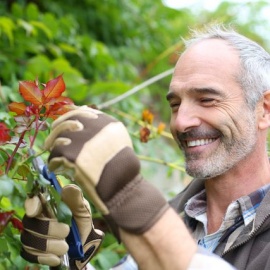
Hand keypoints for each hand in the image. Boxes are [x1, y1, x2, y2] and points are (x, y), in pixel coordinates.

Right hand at [21, 184, 103, 268]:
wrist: (83, 245)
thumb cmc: (81, 222)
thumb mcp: (82, 210)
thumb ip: (76, 200)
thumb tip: (70, 188)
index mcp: (47, 204)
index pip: (32, 201)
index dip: (31, 205)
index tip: (35, 210)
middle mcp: (36, 218)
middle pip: (31, 223)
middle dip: (49, 229)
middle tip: (66, 231)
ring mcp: (32, 235)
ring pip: (30, 240)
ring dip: (50, 245)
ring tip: (66, 246)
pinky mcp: (32, 251)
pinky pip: (31, 255)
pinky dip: (46, 257)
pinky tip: (57, 257)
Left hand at [44, 107, 167, 237]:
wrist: (122, 184)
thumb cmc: (121, 165)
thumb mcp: (118, 137)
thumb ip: (101, 124)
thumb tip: (82, 108)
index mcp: (105, 122)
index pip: (81, 112)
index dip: (68, 117)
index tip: (61, 124)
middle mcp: (93, 127)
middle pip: (67, 123)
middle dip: (56, 131)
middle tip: (49, 142)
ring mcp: (83, 140)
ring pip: (58, 139)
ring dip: (56, 148)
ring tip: (58, 158)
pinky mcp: (73, 155)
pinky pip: (55, 156)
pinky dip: (54, 163)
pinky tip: (58, 169)